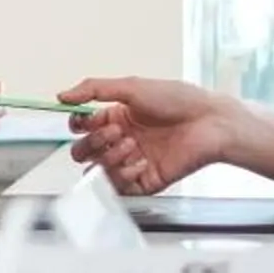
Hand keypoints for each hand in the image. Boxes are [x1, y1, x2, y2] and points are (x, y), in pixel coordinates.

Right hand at [59, 76, 239, 194]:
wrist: (210, 123)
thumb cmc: (180, 100)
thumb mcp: (132, 86)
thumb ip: (94, 89)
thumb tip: (63, 95)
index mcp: (117, 116)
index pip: (81, 127)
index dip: (78, 125)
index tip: (84, 119)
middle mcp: (121, 139)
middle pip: (83, 151)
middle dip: (92, 142)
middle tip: (115, 131)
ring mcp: (132, 161)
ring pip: (97, 170)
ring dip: (108, 156)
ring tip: (131, 144)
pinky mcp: (144, 180)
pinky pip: (119, 186)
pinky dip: (124, 174)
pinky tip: (140, 161)